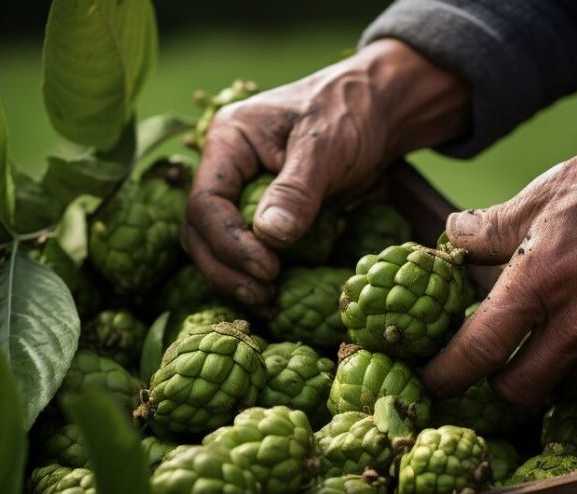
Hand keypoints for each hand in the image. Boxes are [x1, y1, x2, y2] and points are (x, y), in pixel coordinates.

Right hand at [182, 39, 469, 304]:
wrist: (377, 111)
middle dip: (226, 268)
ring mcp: (241, 194)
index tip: (268, 268)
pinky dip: (254, 275)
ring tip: (268, 299)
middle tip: (264, 293)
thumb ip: (297, 190)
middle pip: (199, 231)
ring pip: (215, 246)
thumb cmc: (350, 113)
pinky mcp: (263, 215)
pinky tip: (275, 294)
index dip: (230, 243)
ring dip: (235, 278)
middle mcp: (226, 170)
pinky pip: (245, 251)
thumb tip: (270, 237)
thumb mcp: (326, 146)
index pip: (206, 202)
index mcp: (229, 142)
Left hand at [424, 104, 576, 404]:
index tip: (428, 378)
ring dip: (532, 370)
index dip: (445, 373)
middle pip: (513, 391)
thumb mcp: (555, 186)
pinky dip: (569, 358)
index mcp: (541, 283)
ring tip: (529, 330)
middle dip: (489, 383)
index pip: (477, 351)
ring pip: (553, 384)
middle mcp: (575, 328)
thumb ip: (496, 224)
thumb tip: (452, 236)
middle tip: (480, 356)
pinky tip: (570, 320)